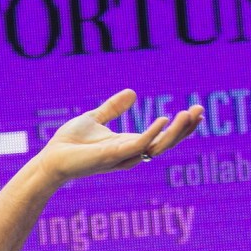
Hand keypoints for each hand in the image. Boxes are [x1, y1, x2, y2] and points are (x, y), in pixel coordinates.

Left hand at [38, 90, 202, 182]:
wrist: (51, 158)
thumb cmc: (70, 143)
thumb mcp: (95, 118)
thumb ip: (113, 108)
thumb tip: (133, 93)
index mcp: (128, 144)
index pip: (162, 138)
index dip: (180, 127)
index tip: (195, 112)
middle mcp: (130, 152)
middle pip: (166, 144)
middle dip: (185, 129)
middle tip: (200, 111)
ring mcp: (123, 156)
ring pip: (158, 147)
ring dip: (176, 132)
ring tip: (189, 114)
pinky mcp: (113, 155)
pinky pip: (138, 145)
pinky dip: (153, 133)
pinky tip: (164, 118)